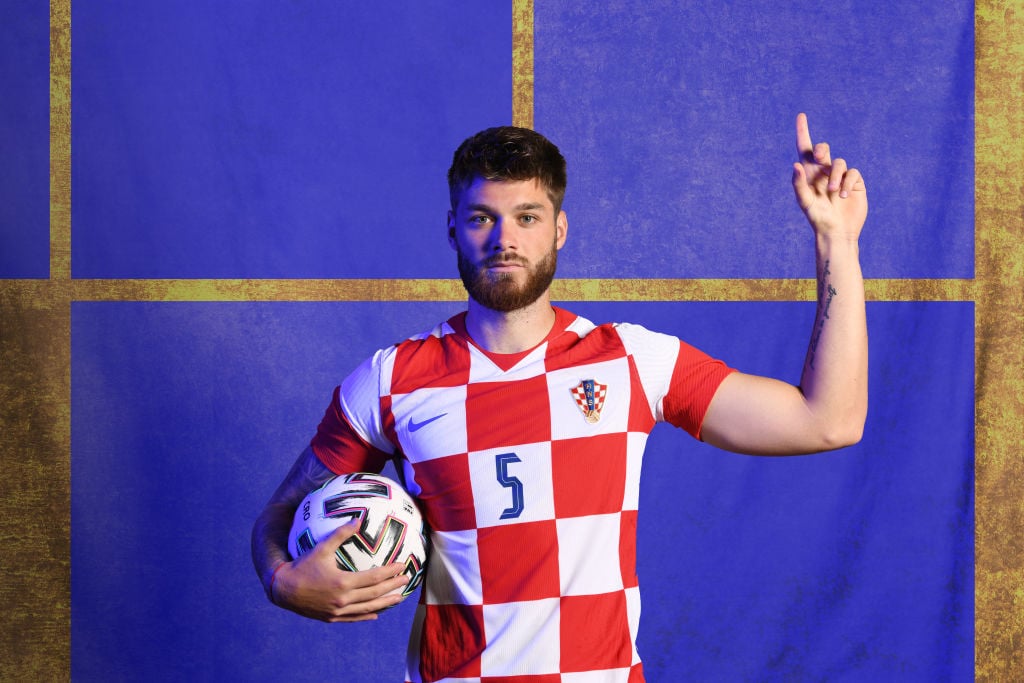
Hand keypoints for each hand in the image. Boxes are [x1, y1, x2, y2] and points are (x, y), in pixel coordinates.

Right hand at [271, 523, 410, 622]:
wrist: (283, 589)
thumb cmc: (302, 566)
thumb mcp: (321, 548)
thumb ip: (340, 534)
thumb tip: (357, 520)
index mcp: (343, 582)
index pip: (374, 577)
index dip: (390, 572)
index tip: (402, 566)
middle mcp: (343, 599)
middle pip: (374, 594)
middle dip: (392, 586)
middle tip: (406, 580)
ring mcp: (337, 611)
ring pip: (367, 608)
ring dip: (385, 603)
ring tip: (398, 598)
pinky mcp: (331, 617)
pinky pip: (353, 618)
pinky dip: (366, 616)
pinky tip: (375, 614)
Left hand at [792, 113, 866, 240]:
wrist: (837, 232)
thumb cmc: (817, 219)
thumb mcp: (805, 202)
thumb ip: (798, 184)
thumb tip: (796, 164)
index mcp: (809, 174)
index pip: (805, 149)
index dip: (803, 132)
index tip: (801, 116)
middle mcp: (824, 172)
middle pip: (823, 150)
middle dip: (821, 150)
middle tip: (820, 157)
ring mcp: (840, 177)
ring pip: (840, 162)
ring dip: (836, 176)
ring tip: (834, 193)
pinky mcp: (855, 182)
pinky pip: (853, 172)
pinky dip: (848, 182)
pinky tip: (844, 195)